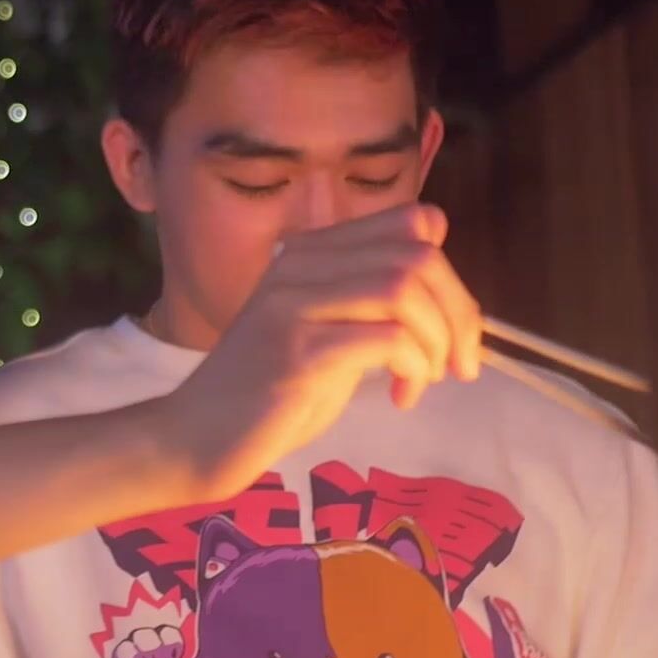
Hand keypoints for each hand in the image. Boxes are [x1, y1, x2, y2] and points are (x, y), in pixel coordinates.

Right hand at [168, 203, 482, 496]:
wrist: (197, 435)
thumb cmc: (268, 392)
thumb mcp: (327, 332)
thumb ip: (370, 302)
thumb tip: (441, 277)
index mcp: (311, 252)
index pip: (410, 222)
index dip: (450, 272)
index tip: (452, 326)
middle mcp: (300, 264)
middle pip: (416, 256)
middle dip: (458, 312)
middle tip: (460, 363)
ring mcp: (293, 304)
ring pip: (403, 290)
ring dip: (437, 339)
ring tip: (427, 378)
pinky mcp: (296, 350)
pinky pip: (386, 338)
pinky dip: (413, 367)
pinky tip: (401, 395)